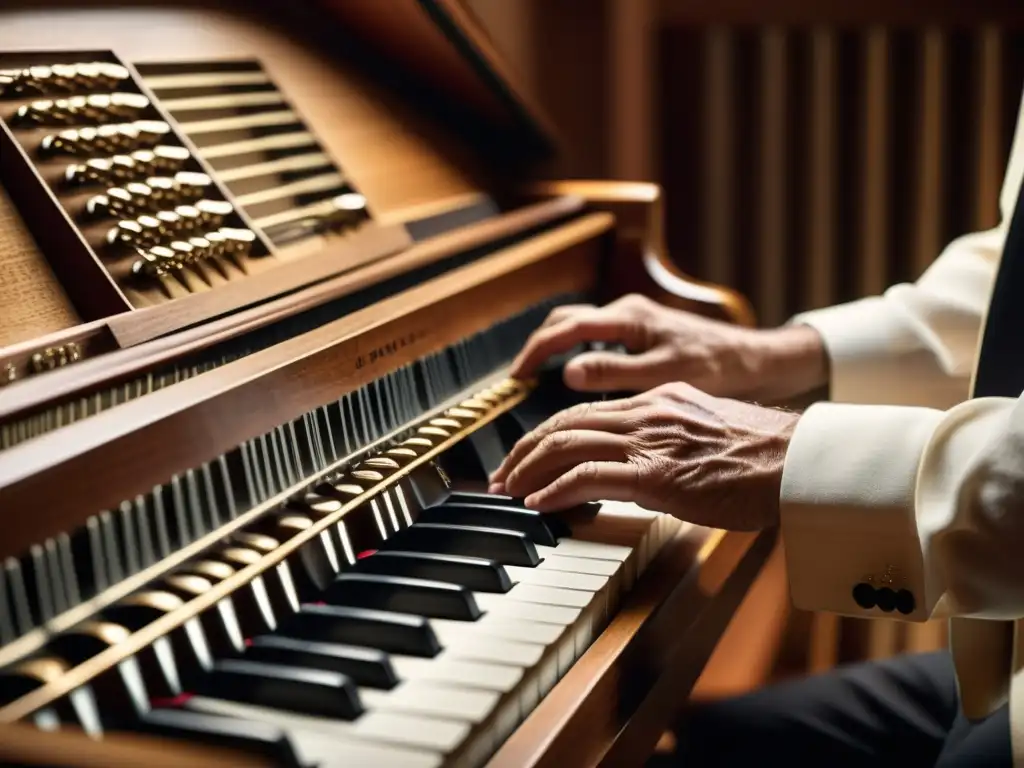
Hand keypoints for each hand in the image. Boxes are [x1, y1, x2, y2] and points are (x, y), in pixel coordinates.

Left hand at [489, 382, 799, 530]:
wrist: (800, 462)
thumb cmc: (763, 457)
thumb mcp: (705, 432)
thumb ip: (666, 439)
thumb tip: (637, 467)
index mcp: (656, 400)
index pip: (581, 411)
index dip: (544, 434)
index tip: (523, 456)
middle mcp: (646, 412)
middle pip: (563, 423)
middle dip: (523, 451)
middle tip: (500, 478)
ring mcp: (650, 441)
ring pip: (567, 444)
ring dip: (528, 471)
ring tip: (507, 493)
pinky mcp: (658, 475)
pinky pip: (590, 477)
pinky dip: (556, 490)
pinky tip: (538, 505)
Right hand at [511, 294, 826, 401]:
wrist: (757, 361)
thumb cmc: (719, 367)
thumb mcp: (666, 374)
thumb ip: (616, 372)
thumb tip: (569, 373)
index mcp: (629, 317)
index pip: (565, 328)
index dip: (535, 352)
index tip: (516, 377)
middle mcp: (627, 312)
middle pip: (565, 320)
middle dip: (537, 346)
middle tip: (518, 378)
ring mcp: (635, 320)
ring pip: (579, 325)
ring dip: (554, 346)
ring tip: (536, 377)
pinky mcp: (643, 332)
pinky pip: (596, 335)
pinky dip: (575, 350)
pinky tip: (574, 376)